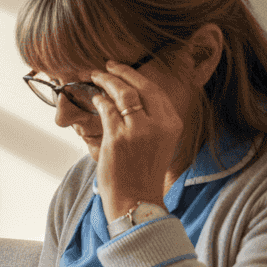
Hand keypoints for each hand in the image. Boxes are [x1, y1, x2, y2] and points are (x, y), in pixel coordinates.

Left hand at [89, 61, 182, 219]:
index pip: (155, 90)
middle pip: (139, 86)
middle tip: (106, 66)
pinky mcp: (118, 137)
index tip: (122, 68)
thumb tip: (129, 98)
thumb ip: (150, 121)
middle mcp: (158, 124)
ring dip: (105, 82)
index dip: (136, 75)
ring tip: (94, 77)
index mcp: (172, 124)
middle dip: (120, 72)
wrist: (136, 199)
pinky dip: (98, 100)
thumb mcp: (158, 143)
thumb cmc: (143, 174)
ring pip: (121, 93)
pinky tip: (94, 98)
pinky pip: (106, 109)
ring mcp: (138, 130)